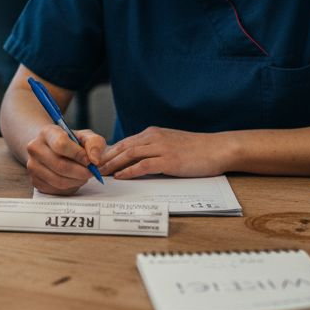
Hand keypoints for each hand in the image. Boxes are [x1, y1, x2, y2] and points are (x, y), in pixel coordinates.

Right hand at [24, 125, 106, 194]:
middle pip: (60, 165)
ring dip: (76, 181)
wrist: (52, 149)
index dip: (78, 155)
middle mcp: (35, 148)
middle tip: (91, 172)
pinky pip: (55, 189)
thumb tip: (94, 160)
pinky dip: (69, 187)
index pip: (61, 144)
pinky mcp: (35, 181)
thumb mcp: (85, 137)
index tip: (90, 161)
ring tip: (83, 175)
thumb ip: (94, 144)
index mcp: (47, 133)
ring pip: (58, 180)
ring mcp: (32, 166)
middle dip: (80, 172)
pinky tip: (73, 179)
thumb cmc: (71, 142)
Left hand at [97, 127, 231, 179]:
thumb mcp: (171, 143)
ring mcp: (161, 148)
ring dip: (113, 164)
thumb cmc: (197, 149)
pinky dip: (129, 171)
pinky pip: (143, 165)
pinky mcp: (169, 160)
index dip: (109, 152)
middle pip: (123, 147)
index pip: (125, 142)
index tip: (97, 161)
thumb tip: (138, 160)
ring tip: (101, 173)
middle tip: (92, 168)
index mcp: (153, 133)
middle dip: (106, 158)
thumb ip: (154, 148)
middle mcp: (154, 137)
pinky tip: (120, 177)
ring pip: (130, 154)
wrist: (217, 149)